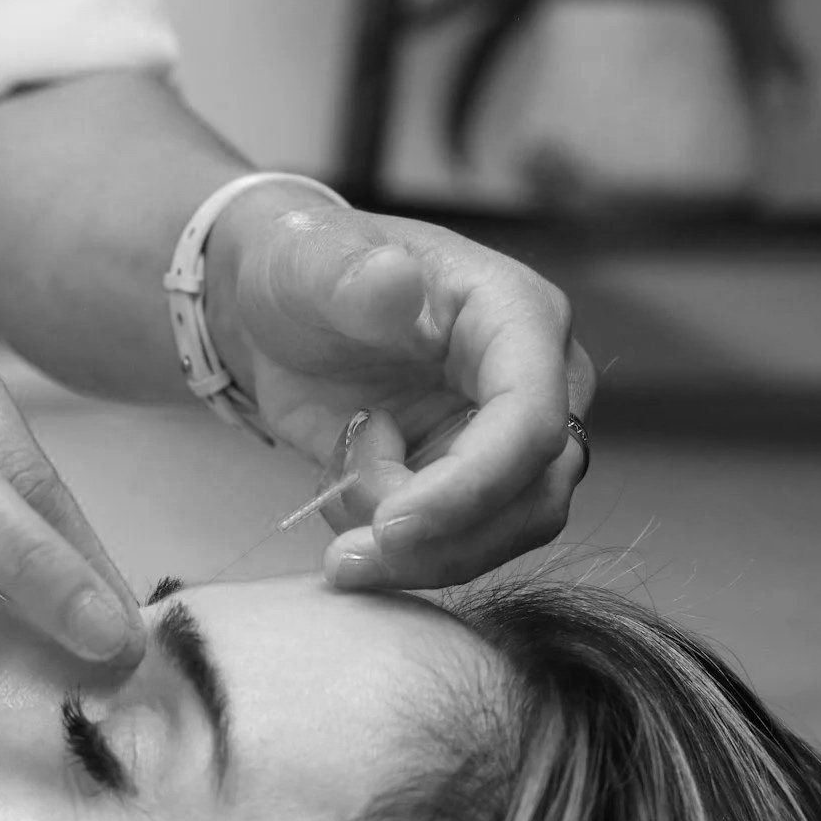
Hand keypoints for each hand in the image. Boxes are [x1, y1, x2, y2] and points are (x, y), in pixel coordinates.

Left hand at [206, 193, 595, 589]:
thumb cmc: (306, 271)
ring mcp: (513, 442)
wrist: (282, 314)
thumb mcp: (308, 261)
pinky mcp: (478, 486)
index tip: (390, 523)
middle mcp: (538, 384)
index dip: (471, 485)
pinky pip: (456, 547)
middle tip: (347, 559)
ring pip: (500, 537)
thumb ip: (347, 275)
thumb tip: (395, 279)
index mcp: (517, 314)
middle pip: (534, 497)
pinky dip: (395, 552)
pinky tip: (343, 498)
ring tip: (337, 530)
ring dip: (414, 557)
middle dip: (441, 542)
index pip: (532, 419)